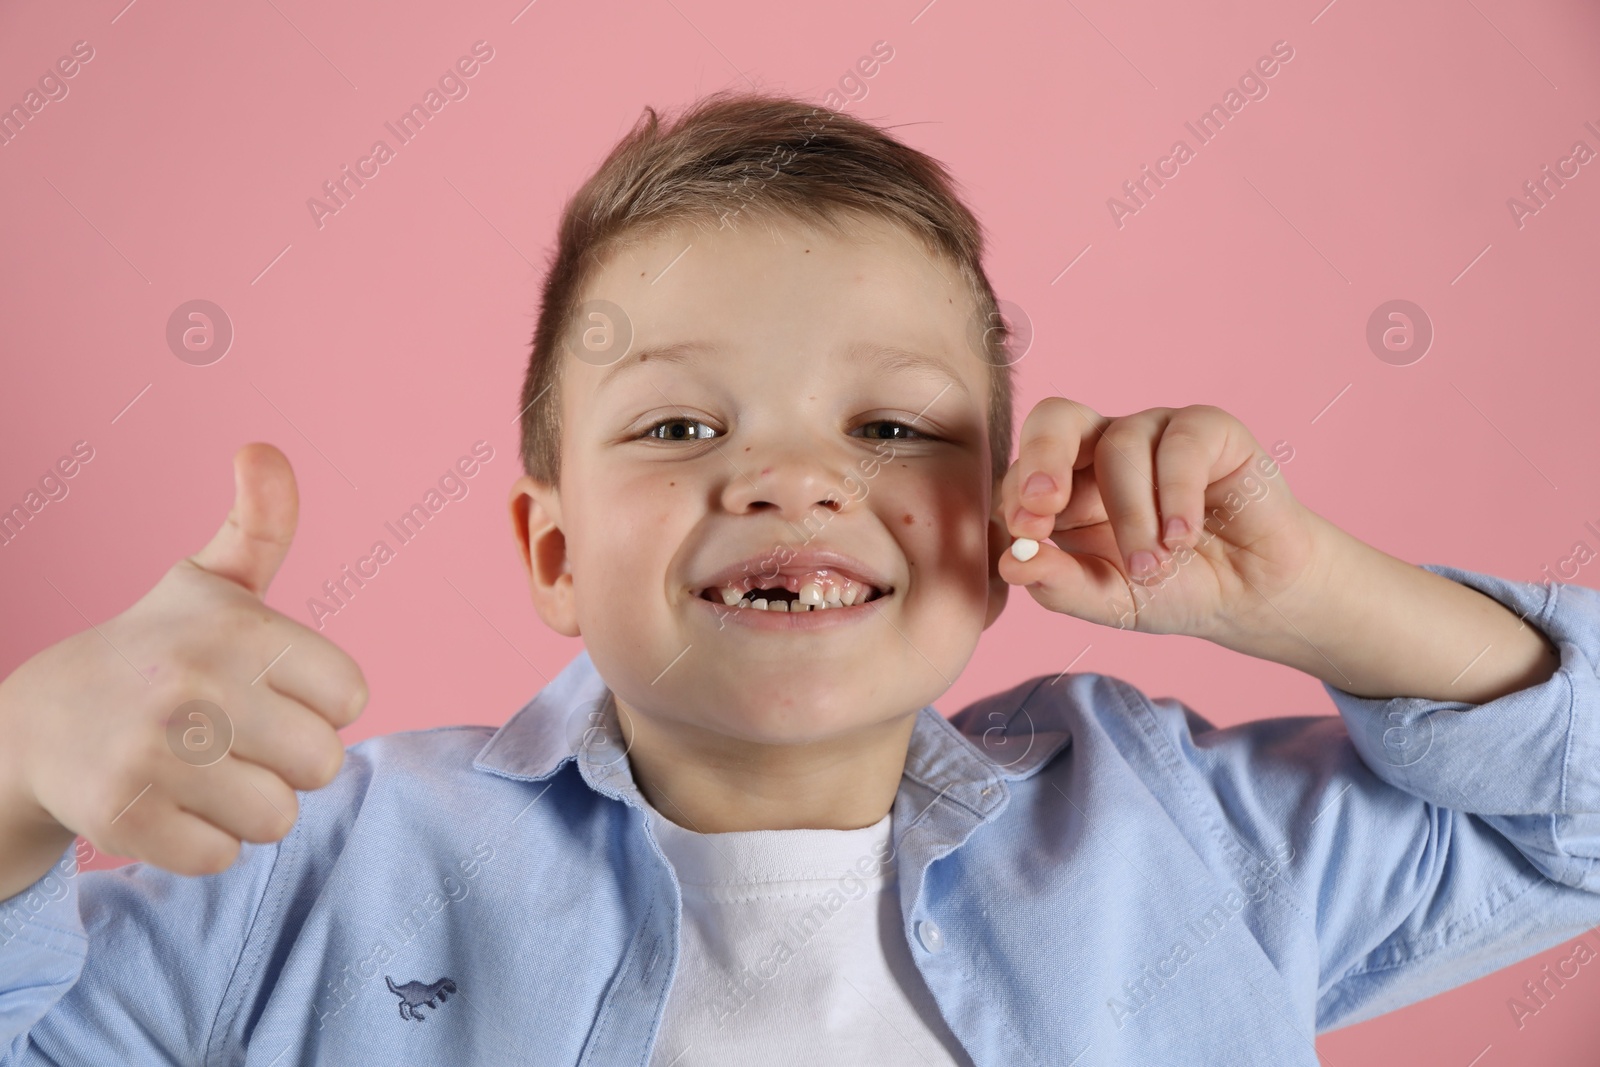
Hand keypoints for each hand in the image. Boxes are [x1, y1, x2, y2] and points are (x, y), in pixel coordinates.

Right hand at [0, 444, 366, 884]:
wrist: (41, 720)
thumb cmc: (157, 649)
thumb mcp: (211, 581)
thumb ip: (260, 521)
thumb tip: (262, 448)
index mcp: (237, 629)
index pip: (351, 697)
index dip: (318, 702)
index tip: (272, 690)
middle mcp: (196, 685)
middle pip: (323, 764)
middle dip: (290, 761)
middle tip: (240, 738)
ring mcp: (155, 754)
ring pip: (277, 818)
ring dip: (251, 805)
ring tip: (207, 770)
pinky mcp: (123, 817)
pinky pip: (221, 857)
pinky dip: (204, 842)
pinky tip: (172, 804)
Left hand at [994, 399, 1327, 640]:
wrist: (1252, 596)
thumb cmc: (1173, 590)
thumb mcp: (1110, 599)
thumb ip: (1059, 584)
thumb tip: (1011, 564)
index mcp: (1068, 484)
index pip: (1024, 469)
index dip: (1017, 495)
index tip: (1026, 533)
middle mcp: (1105, 448)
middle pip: (1057, 418)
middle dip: (1042, 458)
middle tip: (1042, 508)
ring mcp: (1156, 433)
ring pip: (1120, 446)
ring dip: (1132, 515)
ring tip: (1153, 568)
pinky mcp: (1209, 429)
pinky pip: (1181, 444)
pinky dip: (1177, 494)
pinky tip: (1183, 537)